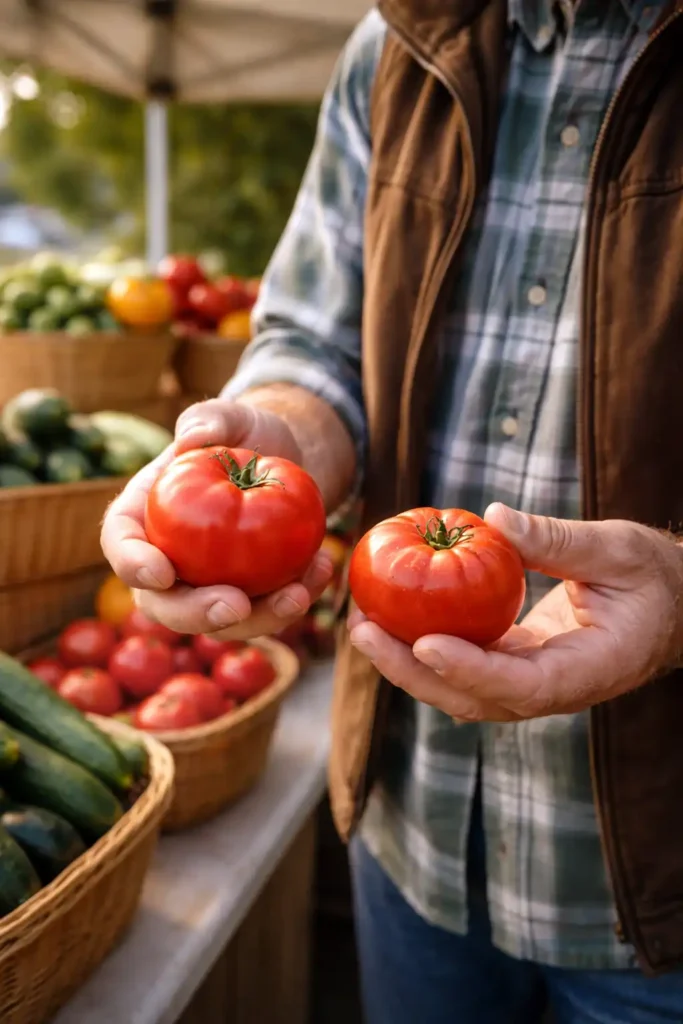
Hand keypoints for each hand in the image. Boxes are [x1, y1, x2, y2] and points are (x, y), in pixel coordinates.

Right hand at [101, 398, 332, 639]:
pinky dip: (294, 600)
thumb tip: (191, 437)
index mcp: (141, 517)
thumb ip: (210, 419)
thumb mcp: (233, 418)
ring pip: (219, 622)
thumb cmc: (245, 436)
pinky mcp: (246, 597)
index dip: (132, 563)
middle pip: (163, 604)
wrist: (283, 463)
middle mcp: (166, 560)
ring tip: (298, 594)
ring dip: (261, 619)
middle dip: (196, 614)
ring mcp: (205, 586)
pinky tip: (321, 572)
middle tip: (236, 606)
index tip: (162, 572)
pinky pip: (265, 613)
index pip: (121, 543)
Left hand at [348, 504, 682, 721]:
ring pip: (461, 687)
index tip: (426, 644)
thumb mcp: (617, 549)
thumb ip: (559, 541)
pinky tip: (391, 615)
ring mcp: (530, 680)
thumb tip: (493, 519)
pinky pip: (465, 661)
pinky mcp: (515, 661)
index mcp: (589, 670)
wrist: (668, 606)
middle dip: (414, 673)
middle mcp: (554, 688)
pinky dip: (425, 643)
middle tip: (363, 632)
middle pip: (474, 698)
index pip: (524, 686)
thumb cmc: (651, 576)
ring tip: (360, 624)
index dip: (472, 670)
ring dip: (408, 663)